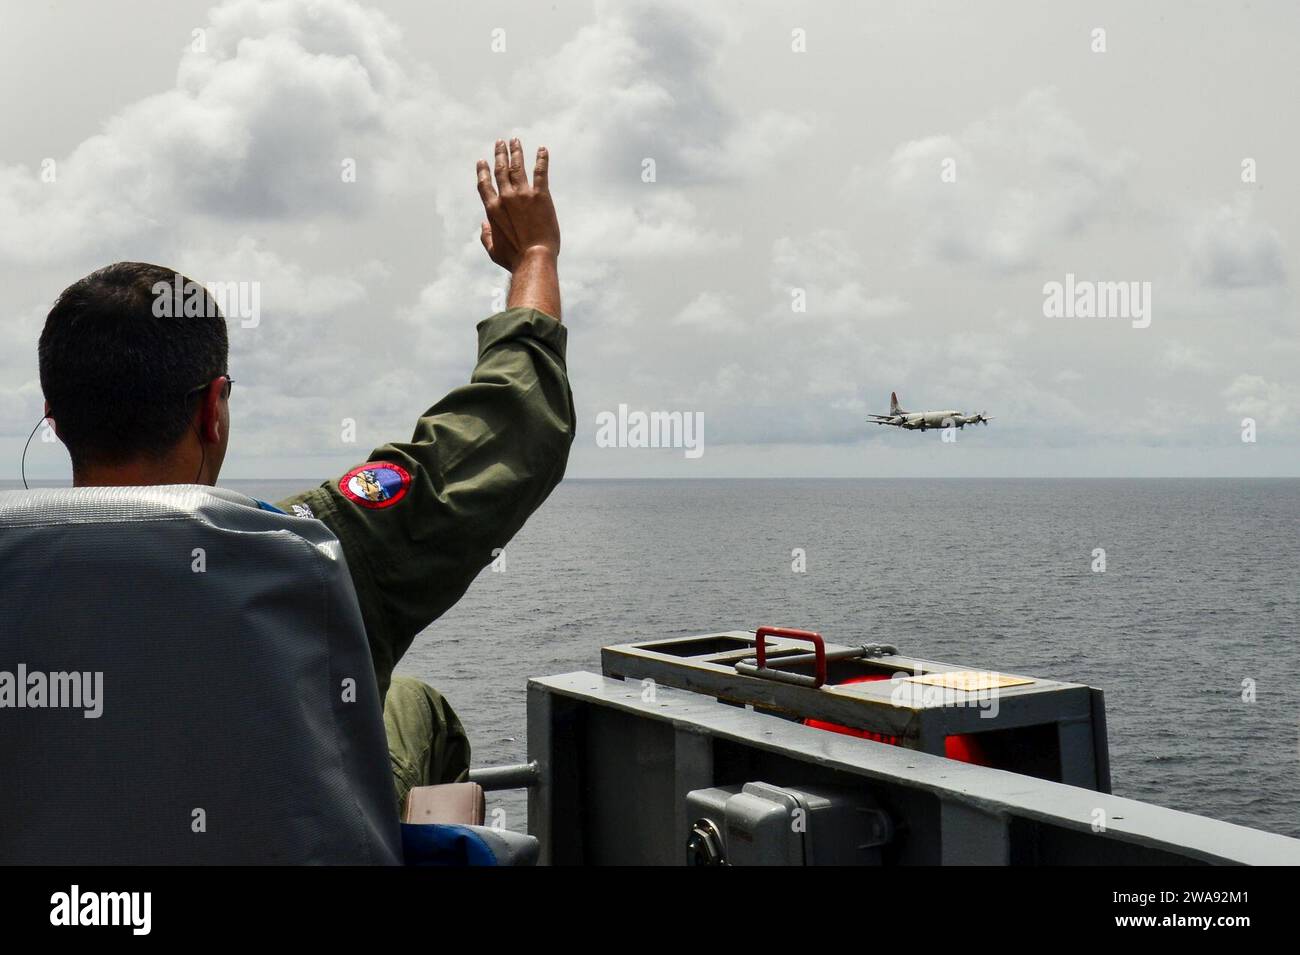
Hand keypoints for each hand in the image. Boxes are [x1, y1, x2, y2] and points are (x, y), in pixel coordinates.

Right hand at [476, 138, 559, 271]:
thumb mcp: (493, 251)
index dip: (483, 171)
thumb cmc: (514, 259)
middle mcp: (505, 198)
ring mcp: (523, 195)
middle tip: (500, 142)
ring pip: (517, 166)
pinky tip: (542, 149)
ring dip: (516, 152)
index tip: (482, 161)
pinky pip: (540, 172)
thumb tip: (483, 226)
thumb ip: (485, 236)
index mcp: (492, 210)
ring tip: (515, 140)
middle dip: (500, 154)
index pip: (484, 184)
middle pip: (500, 170)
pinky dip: (541, 159)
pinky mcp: (541, 196)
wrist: (534, 258)